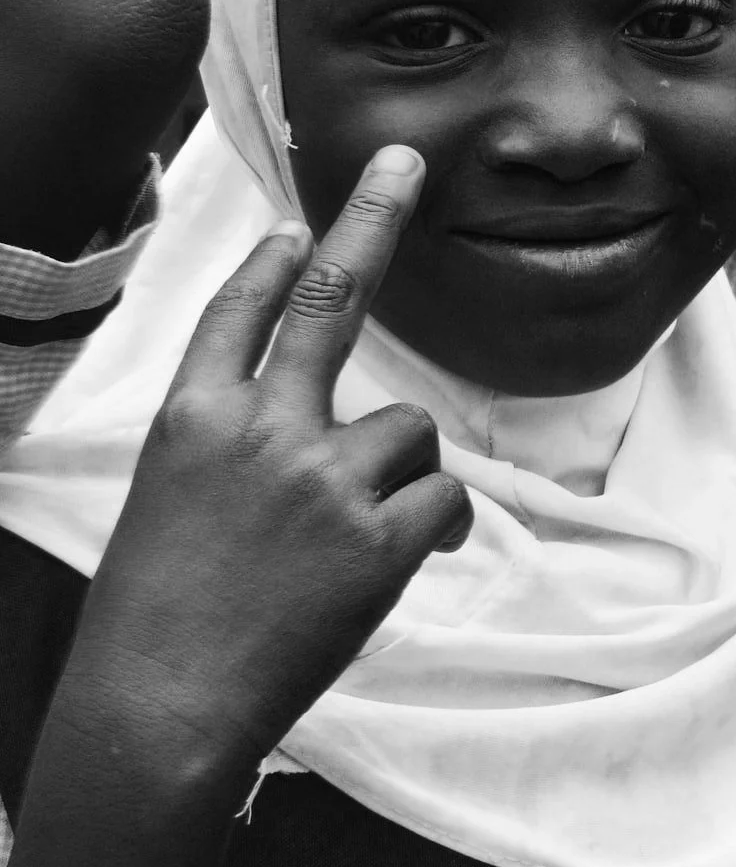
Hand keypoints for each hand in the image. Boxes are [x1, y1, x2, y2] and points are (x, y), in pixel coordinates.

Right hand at [72, 145, 470, 784]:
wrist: (160, 706)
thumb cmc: (161, 619)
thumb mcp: (170, 505)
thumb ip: (235, 451)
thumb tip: (313, 427)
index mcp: (191, 419)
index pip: (239, 314)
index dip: (275, 264)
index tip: (297, 224)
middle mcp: (260, 429)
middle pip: (334, 300)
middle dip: (373, 220)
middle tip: (407, 160)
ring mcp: (322, 476)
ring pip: (410, 431)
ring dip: (402, 479)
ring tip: (352, 545)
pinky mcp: (378, 534)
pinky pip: (444, 499)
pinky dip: (437, 528)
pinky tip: (396, 566)